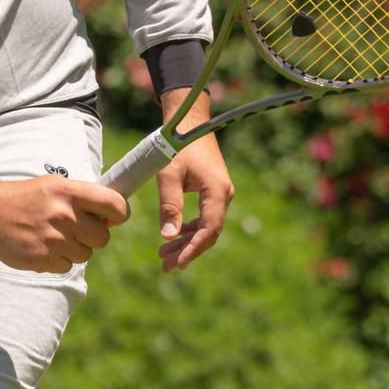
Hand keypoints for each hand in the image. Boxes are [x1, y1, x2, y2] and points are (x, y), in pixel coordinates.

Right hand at [0, 172, 130, 272]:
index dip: (119, 214)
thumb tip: (114, 217)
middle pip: (102, 238)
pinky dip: (58, 260)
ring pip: (85, 255)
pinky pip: (67, 267)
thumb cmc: (26, 198)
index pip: (114, 205)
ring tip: (53, 236)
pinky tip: (42, 246)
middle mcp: (63, 215)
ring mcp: (52, 239)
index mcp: (68, 192)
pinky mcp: (41, 259)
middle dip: (93, 236)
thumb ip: (83, 198)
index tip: (113, 218)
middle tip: (76, 229)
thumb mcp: (54, 186)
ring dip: (74, 249)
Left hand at [155, 89, 234, 272]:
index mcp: (217, 191)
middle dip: (188, 251)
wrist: (190, 122)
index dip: (194, 249)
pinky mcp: (213, 192)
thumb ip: (169, 205)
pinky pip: (205, 217)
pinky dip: (190, 230)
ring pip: (206, 227)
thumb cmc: (177, 145)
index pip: (209, 229)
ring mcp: (220, 193)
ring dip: (187, 242)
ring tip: (164, 257)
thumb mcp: (169, 175)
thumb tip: (168, 236)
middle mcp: (224, 194)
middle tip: (165, 266)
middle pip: (209, 232)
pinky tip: (174, 238)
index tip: (178, 263)